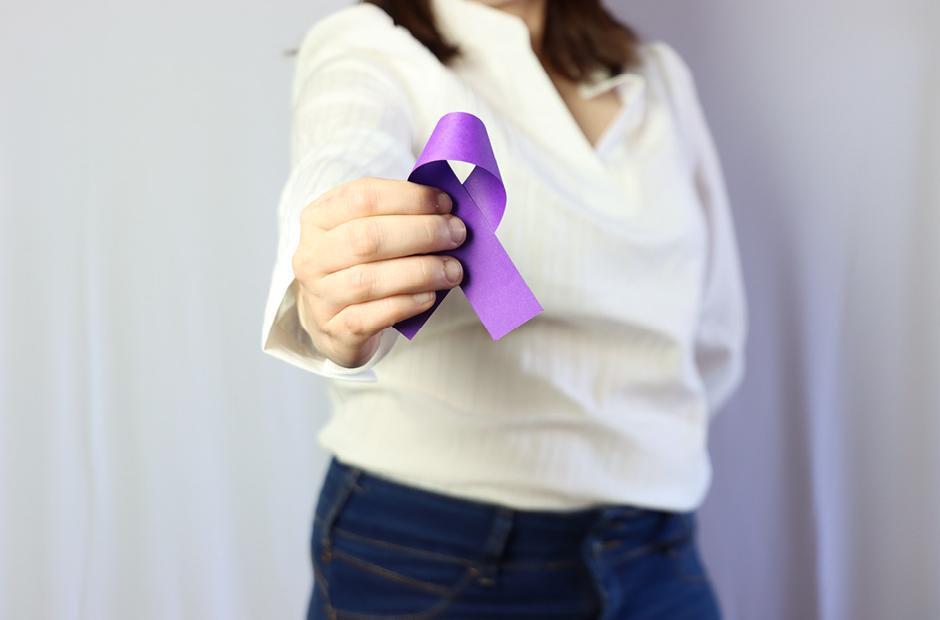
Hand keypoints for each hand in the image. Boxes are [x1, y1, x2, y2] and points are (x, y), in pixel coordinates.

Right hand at [291, 177, 465, 367]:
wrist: (333, 321)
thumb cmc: (360, 267)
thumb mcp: (367, 231)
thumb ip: (400, 215)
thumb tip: (449, 209)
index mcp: (318, 219)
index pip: (362, 197)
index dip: (409, 197)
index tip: (446, 204)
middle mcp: (312, 257)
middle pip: (367, 238)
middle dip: (421, 233)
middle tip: (456, 234)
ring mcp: (319, 297)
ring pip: (369, 280)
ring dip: (420, 272)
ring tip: (452, 269)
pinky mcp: (335, 331)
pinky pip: (372, 316)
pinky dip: (406, 304)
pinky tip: (430, 296)